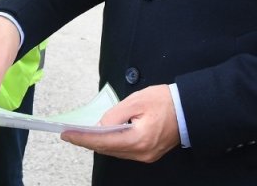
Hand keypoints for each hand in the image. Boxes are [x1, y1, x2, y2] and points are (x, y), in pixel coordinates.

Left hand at [60, 84, 179, 162]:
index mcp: (139, 139)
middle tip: (71, 133)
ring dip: (99, 142)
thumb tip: (100, 126)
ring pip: (115, 151)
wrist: (190, 109)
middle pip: (108, 149)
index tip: (66, 134)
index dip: (82, 138)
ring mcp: (146, 155)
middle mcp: (142, 152)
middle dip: (88, 141)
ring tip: (83, 133)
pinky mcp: (149, 153)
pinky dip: (112, 143)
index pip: (103, 142)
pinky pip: (124, 150)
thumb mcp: (136, 101)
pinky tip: (103, 135)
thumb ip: (114, 114)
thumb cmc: (166, 101)